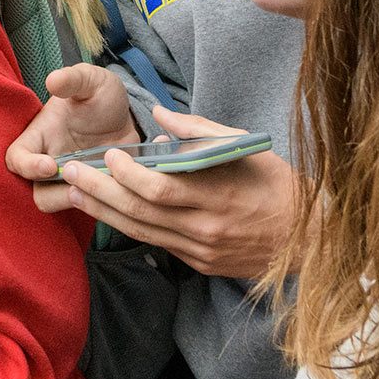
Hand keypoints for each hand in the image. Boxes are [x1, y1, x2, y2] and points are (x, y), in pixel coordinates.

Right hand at [6, 63, 141, 200]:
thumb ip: (74, 79)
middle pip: (36, 192)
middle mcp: (49, 162)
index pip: (16, 158)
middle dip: (54, 194)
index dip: (28, 166)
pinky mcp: (91, 192)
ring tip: (102, 187)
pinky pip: (88, 207)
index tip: (51, 165)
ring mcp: (69, 180)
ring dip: (78, 200)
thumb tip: (53, 80)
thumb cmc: (100, 96)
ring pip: (59, 204)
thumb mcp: (92, 81)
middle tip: (79, 184)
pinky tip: (118, 189)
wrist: (128, 116)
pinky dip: (100, 203)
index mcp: (41, 136)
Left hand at [50, 106, 296, 277]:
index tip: (109, 155)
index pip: (162, 189)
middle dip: (99, 191)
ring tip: (73, 191)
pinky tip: (105, 210)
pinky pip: (155, 243)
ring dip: (103, 211)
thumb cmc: (279, 185)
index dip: (128, 174)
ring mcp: (200, 251)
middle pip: (140, 212)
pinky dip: (127, 225)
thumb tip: (156, 114)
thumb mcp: (246, 148)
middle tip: (69, 172)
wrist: (309, 240)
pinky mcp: (198, 264)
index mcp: (220, 196)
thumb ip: (199, 130)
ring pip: (140, 231)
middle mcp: (206, 228)